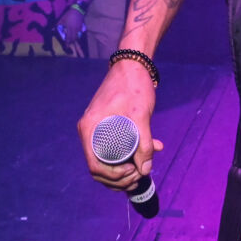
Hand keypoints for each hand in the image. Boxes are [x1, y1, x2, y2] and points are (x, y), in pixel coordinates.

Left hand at [56, 4, 85, 49]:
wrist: (77, 10)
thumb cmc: (69, 15)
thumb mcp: (62, 19)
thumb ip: (57, 25)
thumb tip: (52, 30)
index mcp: (69, 29)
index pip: (68, 38)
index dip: (67, 43)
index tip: (66, 47)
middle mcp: (75, 30)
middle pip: (73, 39)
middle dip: (71, 43)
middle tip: (69, 45)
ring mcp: (79, 29)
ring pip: (77, 37)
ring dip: (75, 40)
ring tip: (72, 42)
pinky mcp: (81, 27)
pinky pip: (80, 34)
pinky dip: (78, 36)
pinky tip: (76, 36)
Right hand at [77, 59, 163, 191]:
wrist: (133, 63)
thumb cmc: (134, 85)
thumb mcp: (140, 115)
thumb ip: (143, 143)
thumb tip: (145, 170)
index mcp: (90, 128)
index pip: (95, 166)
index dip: (114, 176)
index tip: (133, 172)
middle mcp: (89, 130)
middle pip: (100, 166)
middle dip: (121, 176)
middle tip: (141, 175)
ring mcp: (96, 128)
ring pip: (108, 159)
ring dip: (126, 166)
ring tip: (146, 166)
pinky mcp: (106, 125)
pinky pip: (113, 147)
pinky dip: (129, 152)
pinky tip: (152, 147)